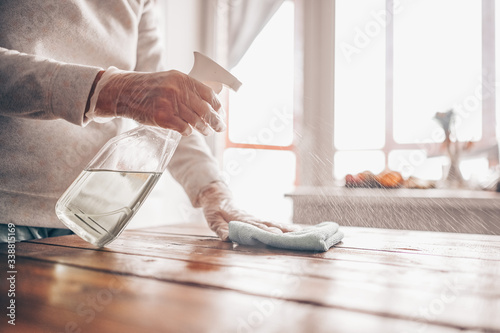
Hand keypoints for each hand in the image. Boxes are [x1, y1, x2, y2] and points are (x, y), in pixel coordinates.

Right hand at [87, 67, 224, 135]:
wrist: (124, 92)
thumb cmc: (148, 88)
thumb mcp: (170, 80)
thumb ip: (187, 88)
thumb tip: (208, 102)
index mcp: (182, 79)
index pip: (209, 94)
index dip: (218, 106)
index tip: (221, 113)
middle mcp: (177, 90)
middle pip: (205, 110)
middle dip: (216, 121)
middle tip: (220, 127)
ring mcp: (170, 104)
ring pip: (196, 121)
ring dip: (204, 128)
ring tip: (207, 131)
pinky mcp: (162, 118)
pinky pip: (184, 128)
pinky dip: (189, 132)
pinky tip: (189, 132)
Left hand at [197, 182, 300, 240]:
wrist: (217, 197)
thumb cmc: (214, 210)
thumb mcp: (213, 219)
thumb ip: (220, 228)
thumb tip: (227, 238)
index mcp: (240, 219)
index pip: (255, 226)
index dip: (266, 231)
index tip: (276, 235)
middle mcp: (250, 218)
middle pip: (268, 224)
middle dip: (281, 230)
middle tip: (294, 235)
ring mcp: (255, 219)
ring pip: (272, 223)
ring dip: (285, 228)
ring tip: (299, 233)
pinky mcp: (256, 221)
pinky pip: (270, 223)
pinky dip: (282, 227)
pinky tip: (292, 231)